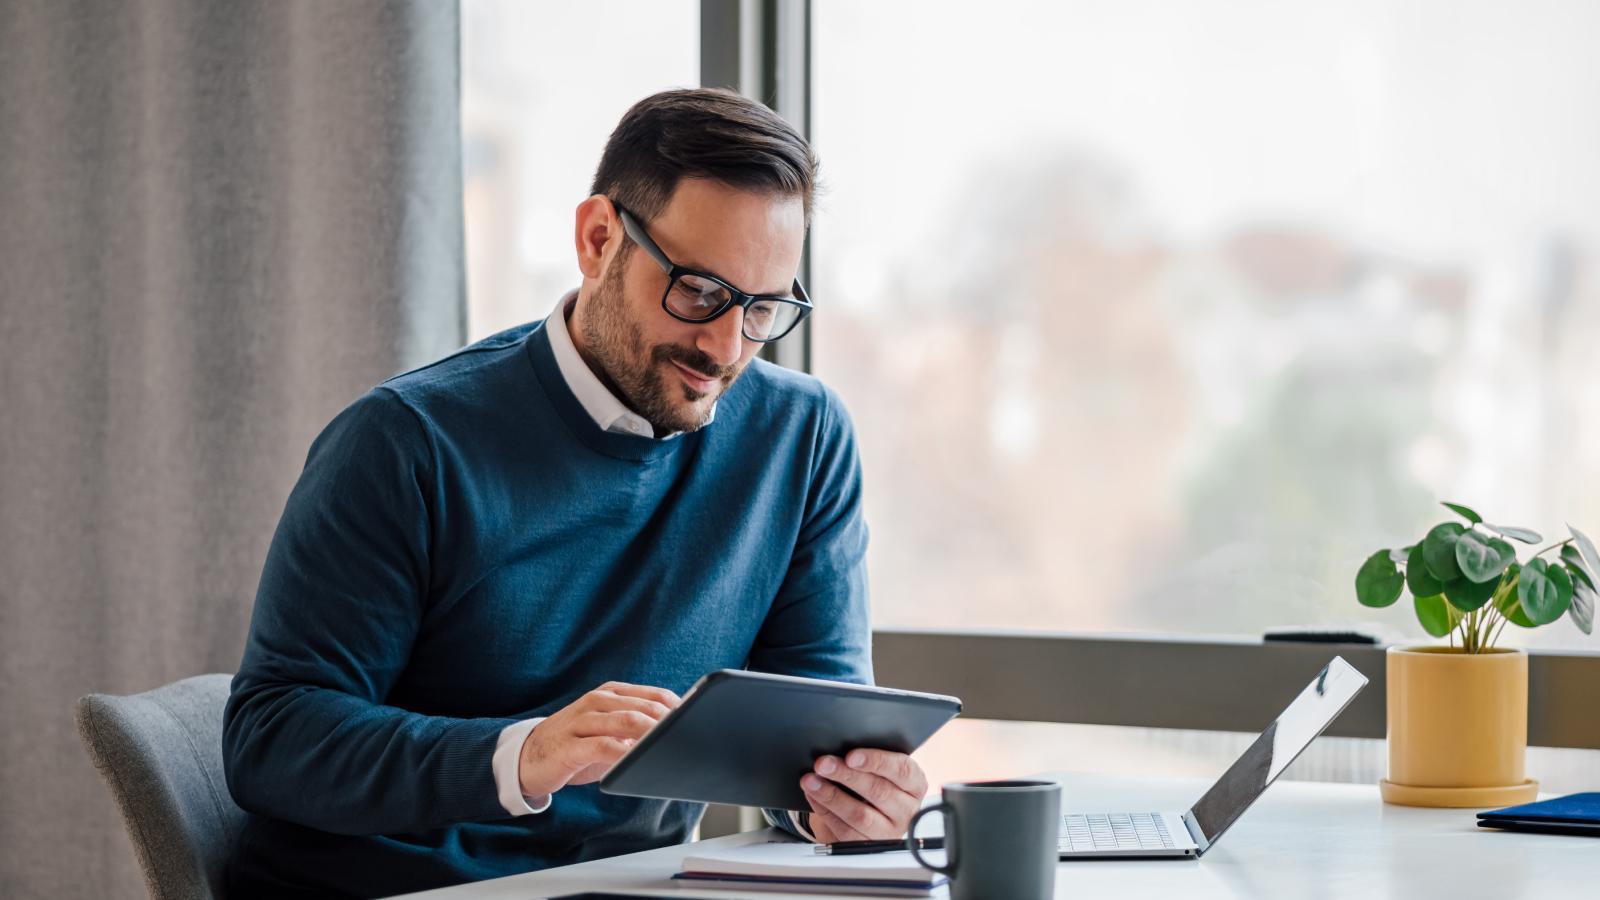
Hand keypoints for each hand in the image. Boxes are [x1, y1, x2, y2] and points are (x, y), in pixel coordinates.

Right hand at [518, 681, 679, 799]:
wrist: (527, 758)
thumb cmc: (575, 746)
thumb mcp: (608, 732)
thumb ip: (635, 730)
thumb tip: (675, 738)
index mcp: (611, 693)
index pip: (655, 695)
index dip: (679, 709)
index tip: (699, 723)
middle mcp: (597, 701)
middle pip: (644, 707)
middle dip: (670, 722)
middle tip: (691, 737)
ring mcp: (582, 720)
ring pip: (626, 721)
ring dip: (652, 734)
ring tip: (672, 746)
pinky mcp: (570, 745)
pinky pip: (603, 746)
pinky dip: (625, 753)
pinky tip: (639, 762)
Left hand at [800, 749, 928, 841]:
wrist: (869, 816)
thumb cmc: (875, 783)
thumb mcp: (881, 770)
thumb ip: (869, 760)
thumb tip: (840, 747)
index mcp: (915, 784)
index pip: (901, 770)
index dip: (876, 762)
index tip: (851, 756)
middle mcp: (907, 810)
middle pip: (878, 791)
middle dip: (846, 776)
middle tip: (823, 764)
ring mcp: (889, 832)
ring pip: (860, 815)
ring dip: (831, 795)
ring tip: (811, 781)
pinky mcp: (868, 846)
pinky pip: (845, 831)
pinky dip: (825, 811)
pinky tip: (814, 796)